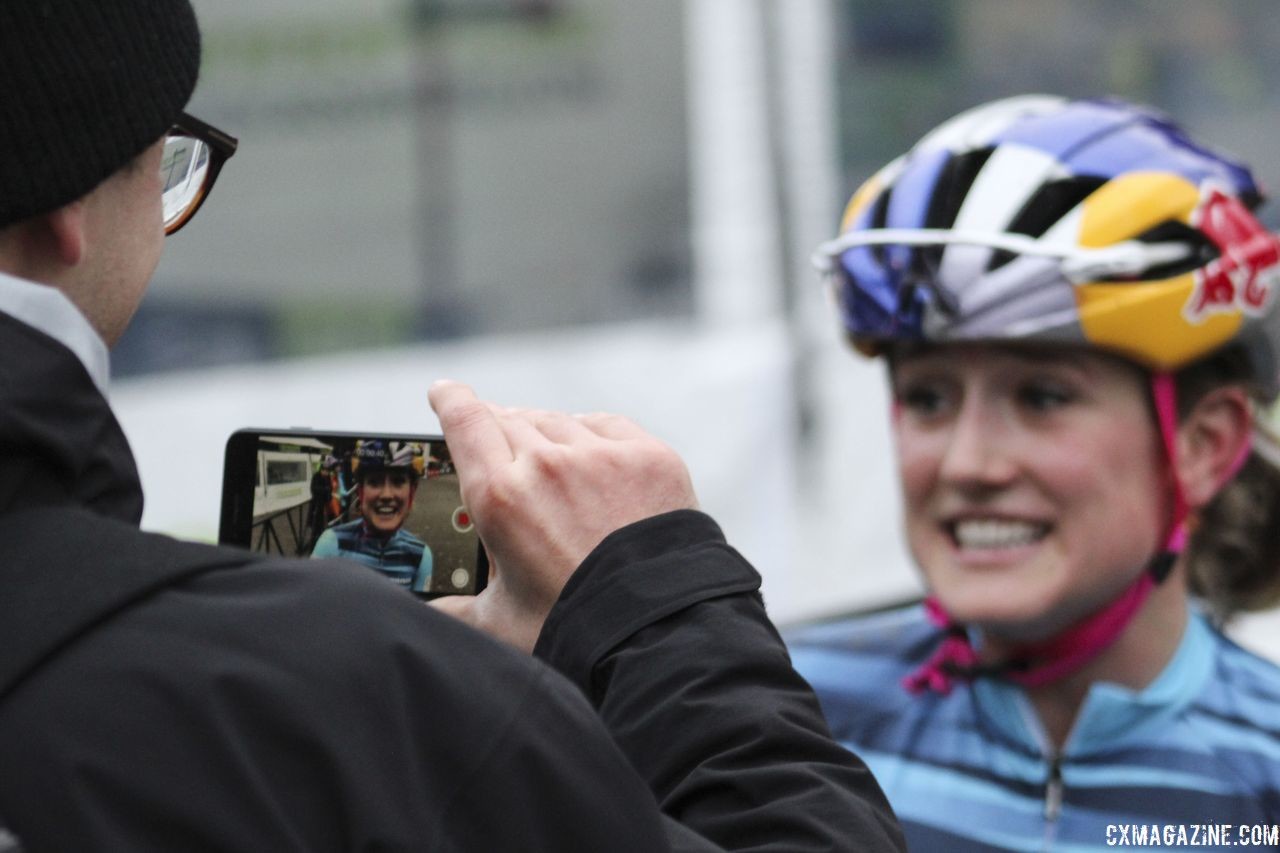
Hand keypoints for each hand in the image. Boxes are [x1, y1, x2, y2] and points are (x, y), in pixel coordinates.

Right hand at [427, 380, 698, 651]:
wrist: (659, 633)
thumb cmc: (575, 629)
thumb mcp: (498, 622)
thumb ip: (454, 608)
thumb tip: (428, 613)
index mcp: (500, 497)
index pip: (465, 422)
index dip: (451, 400)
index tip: (444, 390)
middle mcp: (547, 465)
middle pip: (511, 420)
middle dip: (499, 425)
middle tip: (496, 436)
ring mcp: (602, 456)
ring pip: (558, 423)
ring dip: (544, 432)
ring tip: (544, 453)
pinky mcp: (648, 457)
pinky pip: (608, 426)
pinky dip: (591, 434)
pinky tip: (589, 449)